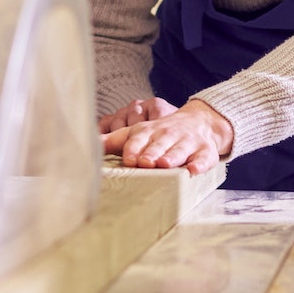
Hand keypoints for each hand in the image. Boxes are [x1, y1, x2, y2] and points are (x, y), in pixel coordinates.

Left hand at [104, 98, 233, 174]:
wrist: (200, 122)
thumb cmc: (162, 132)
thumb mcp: (138, 132)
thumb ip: (114, 140)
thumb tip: (88, 145)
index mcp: (150, 131)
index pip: (139, 138)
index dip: (133, 148)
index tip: (128, 159)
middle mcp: (168, 135)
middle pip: (159, 144)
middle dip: (152, 153)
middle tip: (145, 162)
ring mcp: (188, 143)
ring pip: (179, 150)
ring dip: (172, 157)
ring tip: (165, 164)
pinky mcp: (205, 151)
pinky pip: (203, 158)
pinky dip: (199, 164)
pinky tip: (193, 170)